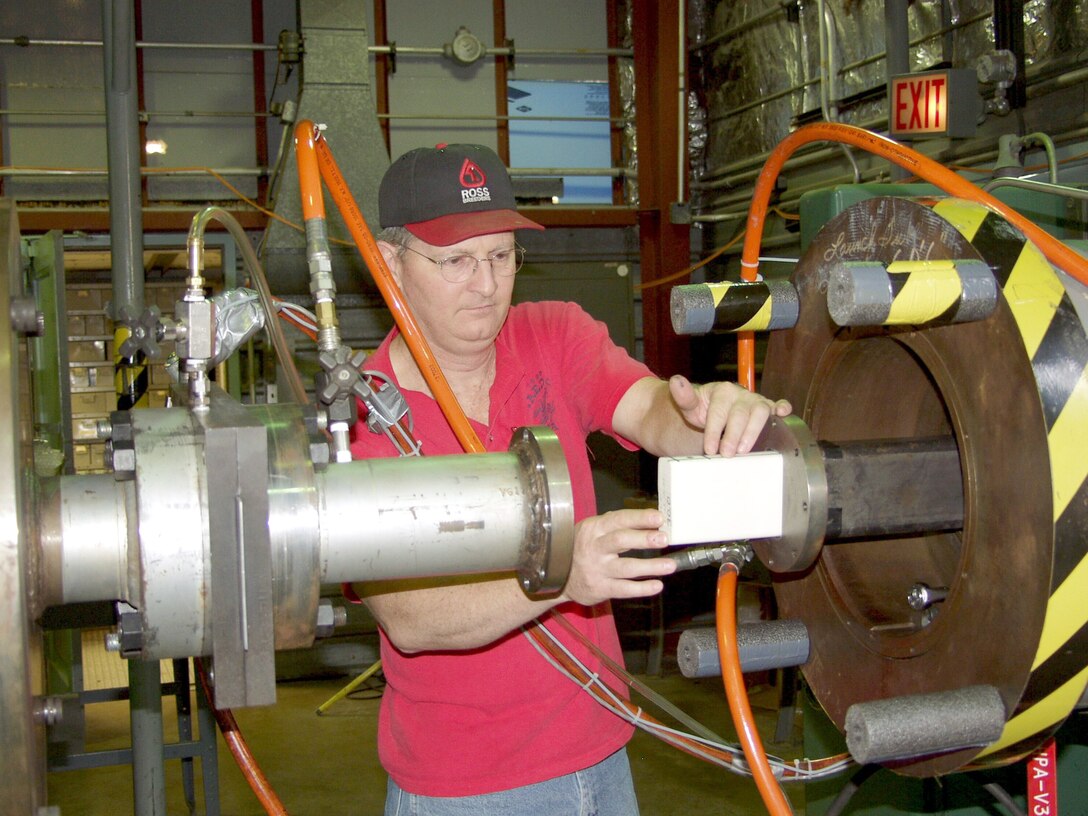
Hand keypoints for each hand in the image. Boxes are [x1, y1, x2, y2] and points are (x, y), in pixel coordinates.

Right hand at [560, 509, 675, 606]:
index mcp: (594, 529)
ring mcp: (597, 569)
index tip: (659, 517)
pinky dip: (642, 588)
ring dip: (650, 566)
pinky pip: (624, 589)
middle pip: (621, 540)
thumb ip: (616, 525)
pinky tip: (657, 585)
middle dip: (644, 539)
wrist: (558, 578)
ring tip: (670, 565)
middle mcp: (594, 547)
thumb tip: (650, 521)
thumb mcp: (592, 531)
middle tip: (664, 538)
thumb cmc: (581, 549)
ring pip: (626, 567)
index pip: (618, 519)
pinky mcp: (600, 588)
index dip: (639, 518)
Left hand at [668, 374, 791, 455]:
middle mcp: (741, 394)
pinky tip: (783, 414)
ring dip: (753, 431)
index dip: (714, 431)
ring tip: (744, 450)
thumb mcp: (690, 406)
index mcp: (722, 391)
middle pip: (740, 414)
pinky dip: (783, 408)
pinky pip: (777, 405)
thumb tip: (676, 381)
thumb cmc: (703, 410)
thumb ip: (683, 397)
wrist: (713, 410)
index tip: (710, 449)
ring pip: (760, 412)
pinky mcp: (767, 409)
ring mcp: (755, 401)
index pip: (719, 412)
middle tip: (727, 454)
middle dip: (733, 435)